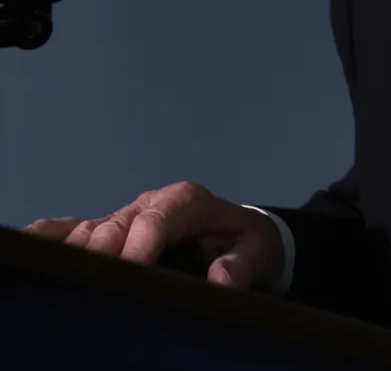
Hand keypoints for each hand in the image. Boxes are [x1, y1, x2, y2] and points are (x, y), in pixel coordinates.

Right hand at [25, 181, 283, 290]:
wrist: (239, 238)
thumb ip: (242, 266)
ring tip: (73, 280)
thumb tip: (220, 280)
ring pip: (92, 230)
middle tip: (102, 287)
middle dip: (106, 254)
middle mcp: (152, 203)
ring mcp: (128, 215)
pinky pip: (75, 228)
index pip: (156, 218)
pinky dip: (53, 237)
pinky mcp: (111, 229)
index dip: (140, 246)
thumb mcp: (257, 254)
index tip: (131, 275)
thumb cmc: (247, 244)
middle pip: (116, 225)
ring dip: (80, 254)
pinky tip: (34, 248)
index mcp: (189, 201)